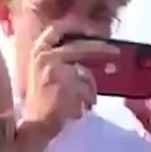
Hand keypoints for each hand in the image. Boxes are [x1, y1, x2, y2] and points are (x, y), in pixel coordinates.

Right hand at [20, 25, 116, 141]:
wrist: (34, 125)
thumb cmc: (42, 102)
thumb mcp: (49, 72)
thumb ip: (66, 59)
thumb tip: (94, 52)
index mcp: (37, 49)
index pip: (60, 27)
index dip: (80, 26)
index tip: (96, 31)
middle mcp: (42, 53)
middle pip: (79, 45)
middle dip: (99, 47)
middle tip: (116, 52)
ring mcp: (52, 65)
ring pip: (84, 71)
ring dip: (90, 87)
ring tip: (87, 101)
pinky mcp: (62, 81)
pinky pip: (86, 87)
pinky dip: (87, 98)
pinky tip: (81, 108)